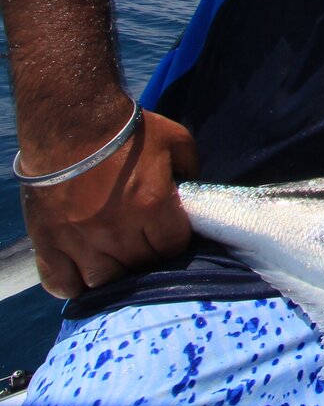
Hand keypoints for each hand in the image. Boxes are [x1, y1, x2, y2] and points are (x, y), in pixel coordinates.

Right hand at [21, 109, 197, 298]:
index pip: (173, 247)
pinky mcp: (49, 241)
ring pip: (104, 281)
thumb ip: (190, 168)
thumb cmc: (127, 130)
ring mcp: (79, 239)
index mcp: (151, 205)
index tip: (168, 231)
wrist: (71, 121)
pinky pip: (61, 283)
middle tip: (143, 241)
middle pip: (141, 266)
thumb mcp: (176, 140)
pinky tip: (83, 273)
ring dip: (114, 273)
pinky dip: (73, 284)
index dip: (174, 240)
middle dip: (148, 256)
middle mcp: (116, 229)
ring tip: (116, 258)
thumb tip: (192, 189)